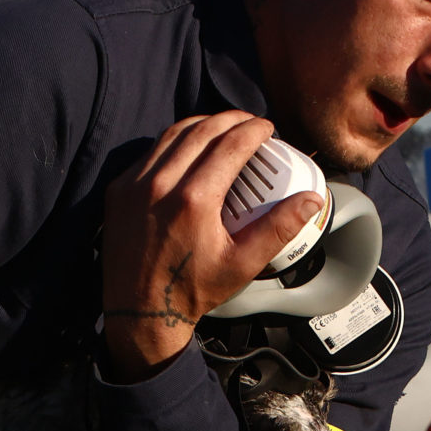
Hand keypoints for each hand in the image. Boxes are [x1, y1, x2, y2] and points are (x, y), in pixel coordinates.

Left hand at [101, 112, 322, 378]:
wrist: (139, 311)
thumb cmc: (192, 289)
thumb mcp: (243, 263)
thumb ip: (279, 227)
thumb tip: (311, 199)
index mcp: (194, 199)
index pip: (231, 144)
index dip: (254, 129)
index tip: (267, 127)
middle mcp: (161, 184)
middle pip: (202, 130)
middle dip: (231, 119)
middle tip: (249, 122)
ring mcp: (134, 184)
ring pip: (172, 134)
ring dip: (202, 124)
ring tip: (223, 127)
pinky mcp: (119, 190)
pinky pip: (150, 153)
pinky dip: (174, 142)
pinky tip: (190, 148)